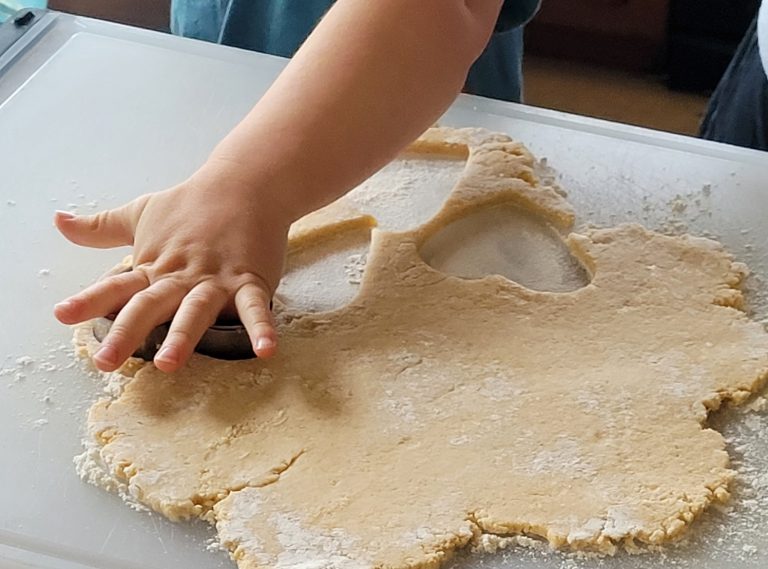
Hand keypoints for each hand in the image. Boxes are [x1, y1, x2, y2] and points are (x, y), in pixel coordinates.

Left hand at [53, 160, 290, 372]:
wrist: (245, 182)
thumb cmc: (192, 203)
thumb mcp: (140, 213)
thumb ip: (100, 228)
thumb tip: (58, 221)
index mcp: (154, 264)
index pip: (117, 285)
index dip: (90, 300)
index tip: (62, 315)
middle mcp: (181, 275)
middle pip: (150, 305)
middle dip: (127, 332)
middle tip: (105, 361)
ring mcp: (216, 279)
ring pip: (196, 310)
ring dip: (182, 336)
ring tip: (169, 363)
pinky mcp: (250, 280)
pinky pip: (255, 307)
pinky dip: (261, 328)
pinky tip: (265, 350)